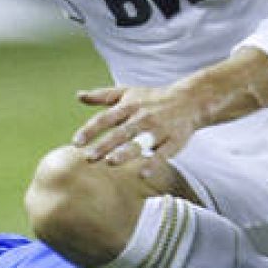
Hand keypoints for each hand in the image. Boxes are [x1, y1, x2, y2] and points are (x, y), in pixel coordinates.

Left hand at [72, 83, 203, 175]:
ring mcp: (159, 129)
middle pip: (121, 132)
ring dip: (126, 153)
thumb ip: (103, 96)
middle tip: (89, 157)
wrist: (190, 100)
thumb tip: (79, 96)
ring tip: (111, 162)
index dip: (91, 130)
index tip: (77, 143)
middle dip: (105, 145)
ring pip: (141, 142)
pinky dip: (154, 163)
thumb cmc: (154, 98)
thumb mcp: (128, 93)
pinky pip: (164, 153)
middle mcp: (143, 117)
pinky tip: (143, 174)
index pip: (106, 118)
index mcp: (129, 106)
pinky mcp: (174, 140)